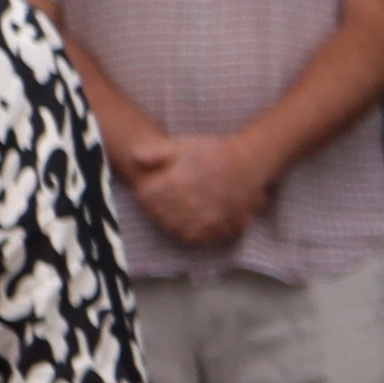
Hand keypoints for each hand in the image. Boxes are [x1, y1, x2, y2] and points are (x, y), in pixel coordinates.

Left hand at [130, 136, 263, 247]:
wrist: (250, 162)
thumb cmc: (215, 151)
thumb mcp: (184, 145)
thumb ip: (157, 152)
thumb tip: (133, 157)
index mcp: (176, 181)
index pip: (145, 196)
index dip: (143, 192)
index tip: (147, 188)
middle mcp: (188, 202)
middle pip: (157, 213)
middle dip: (154, 207)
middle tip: (159, 201)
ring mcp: (203, 217)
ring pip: (172, 227)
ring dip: (167, 221)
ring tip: (172, 212)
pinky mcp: (217, 226)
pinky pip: (192, 237)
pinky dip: (185, 233)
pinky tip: (187, 223)